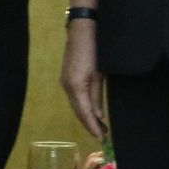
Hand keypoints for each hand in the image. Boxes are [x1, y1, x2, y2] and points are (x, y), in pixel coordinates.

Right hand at [60, 22, 108, 140]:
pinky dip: (82, 106)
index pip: (84, 113)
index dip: (93, 127)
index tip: (102, 138)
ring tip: (99, 126)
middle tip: (103, 135)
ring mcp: (65, 81)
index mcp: (76, 86)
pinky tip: (90, 110)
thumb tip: (98, 115)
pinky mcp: (67, 77)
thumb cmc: (95, 50)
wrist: (82, 29)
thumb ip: (97, 95)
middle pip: (78, 111)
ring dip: (86, 116)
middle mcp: (67, 87)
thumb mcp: (99, 74)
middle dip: (90, 124)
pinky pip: (74, 97)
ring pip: (76, 105)